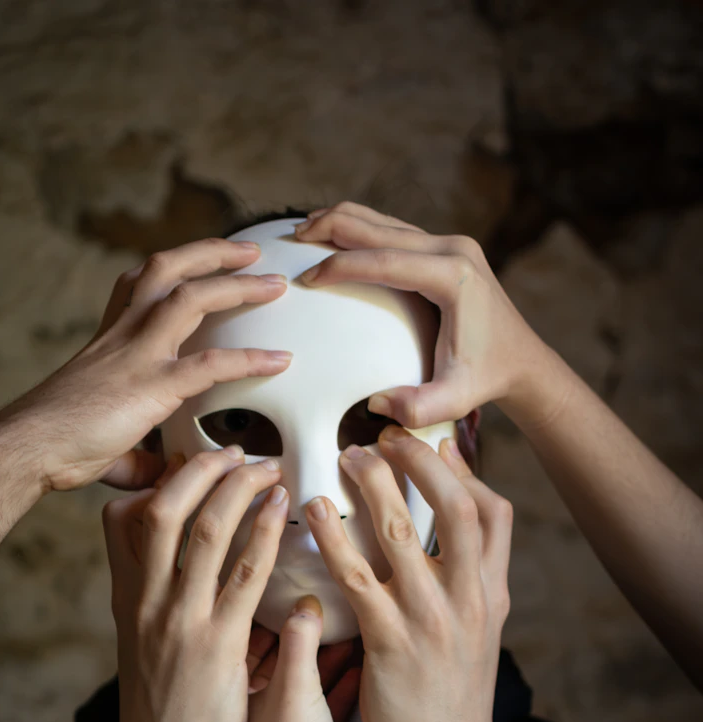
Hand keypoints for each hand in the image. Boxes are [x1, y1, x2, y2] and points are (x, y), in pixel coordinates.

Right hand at [0, 239, 290, 492]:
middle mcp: (122, 336)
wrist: (28, 449)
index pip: (135, 285)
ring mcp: (137, 355)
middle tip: (250, 252)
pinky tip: (279, 361)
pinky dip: (249, 359)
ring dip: (236, 284)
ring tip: (273, 283)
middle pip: (165, 270)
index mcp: (108, 341)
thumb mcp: (106, 439)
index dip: (167, 269)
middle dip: (210, 253)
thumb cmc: (56, 447)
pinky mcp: (151, 386)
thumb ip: (141, 455)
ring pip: (189, 297)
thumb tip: (167, 478)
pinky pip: (210, 363)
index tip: (196, 262)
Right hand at [101, 447, 289, 721]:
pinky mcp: (216, 645)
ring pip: (203, 531)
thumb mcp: (140, 645)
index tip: (187, 465)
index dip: (155, 481)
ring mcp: (179, 621)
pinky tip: (280, 507)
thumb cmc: (160, 708)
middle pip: (163, 509)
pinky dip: (262, 532)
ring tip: (263, 467)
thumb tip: (181, 562)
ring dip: (236, 489)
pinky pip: (243, 574)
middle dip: (199, 469)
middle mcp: (146, 602)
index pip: (120, 519)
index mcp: (127, 598)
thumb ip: (156, 597)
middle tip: (233, 453)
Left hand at [236, 598, 361, 721]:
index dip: (261, 619)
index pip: (241, 646)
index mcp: (234, 698)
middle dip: (300, 637)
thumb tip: (304, 602)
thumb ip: (299, 639)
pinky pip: (325, 706)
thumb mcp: (294, 683)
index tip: (279, 594)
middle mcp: (253, 716)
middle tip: (318, 606)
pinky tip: (359, 663)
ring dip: (324, 659)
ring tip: (346, 630)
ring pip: (303, 684)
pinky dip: (340, 685)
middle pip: (276, 664)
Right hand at [293, 201, 563, 430]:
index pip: (384, 262)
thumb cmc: (486, 379)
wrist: (521, 360)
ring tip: (303, 230)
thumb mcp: (455, 401)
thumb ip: (418, 408)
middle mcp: (454, 249)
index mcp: (453, 277)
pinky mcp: (445, 248)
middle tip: (292, 238)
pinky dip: (360, 230)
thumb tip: (377, 404)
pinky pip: (394, 230)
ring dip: (342, 222)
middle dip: (332, 229)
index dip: (341, 267)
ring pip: (384, 221)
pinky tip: (333, 237)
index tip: (307, 279)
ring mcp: (451, 244)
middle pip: (379, 228)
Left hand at [302, 428, 512, 721]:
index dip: (461, 470)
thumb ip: (472, 573)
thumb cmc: (455, 688)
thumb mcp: (482, 628)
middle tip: (385, 435)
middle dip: (419, 461)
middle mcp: (469, 599)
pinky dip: (336, 539)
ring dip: (372, 486)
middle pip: (454, 507)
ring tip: (347, 457)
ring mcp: (430, 619)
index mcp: (492, 592)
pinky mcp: (389, 642)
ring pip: (400, 533)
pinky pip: (358, 578)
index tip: (430, 441)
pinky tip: (318, 512)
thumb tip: (448, 518)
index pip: (494, 512)